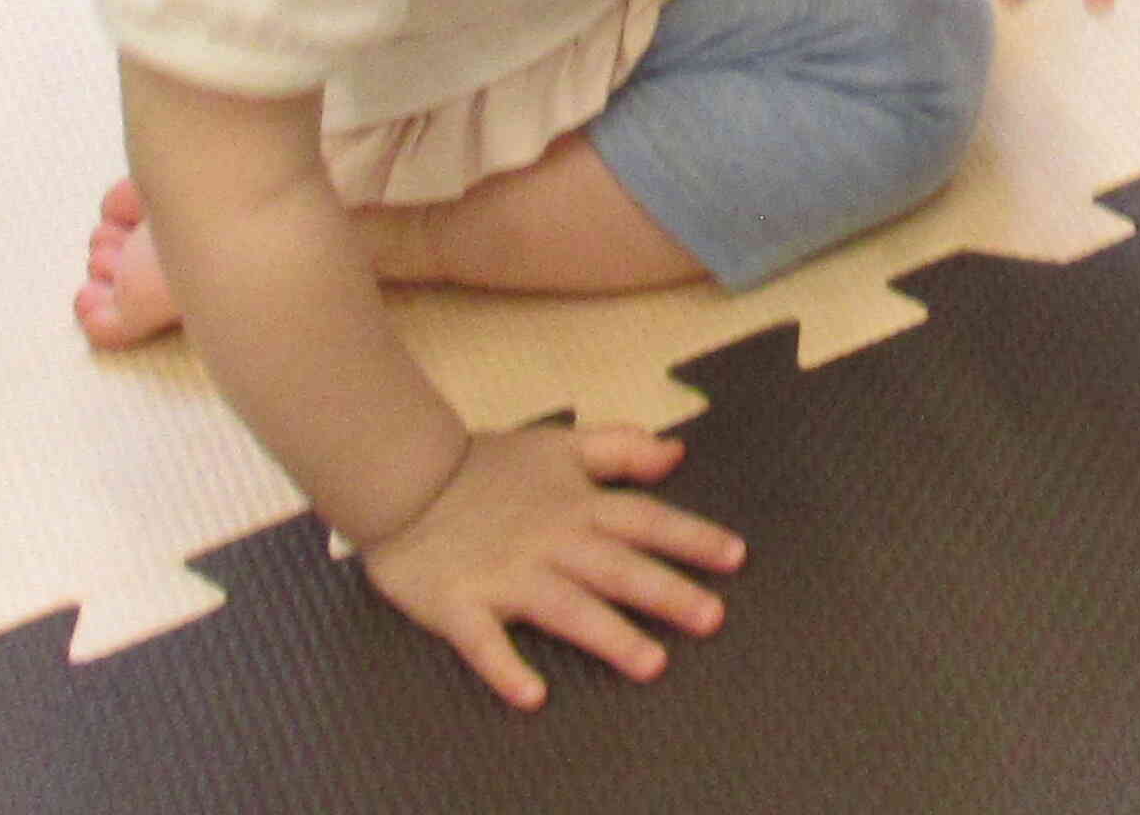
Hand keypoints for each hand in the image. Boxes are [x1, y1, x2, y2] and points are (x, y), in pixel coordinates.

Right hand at [362, 419, 743, 710]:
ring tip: (651, 664)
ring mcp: (505, 576)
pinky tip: (533, 695)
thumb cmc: (486, 465)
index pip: (644, 520)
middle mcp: (549, 542)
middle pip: (616, 568)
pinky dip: (505, 667)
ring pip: (566, 607)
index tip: (735, 557)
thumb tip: (676, 454)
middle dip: (666, 592)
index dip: (691, 536)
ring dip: (609, 635)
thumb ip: (619, 448)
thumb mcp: (560, 443)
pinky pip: (483, 642)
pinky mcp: (459, 605)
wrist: (404, 476)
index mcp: (575, 505)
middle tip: (711, 619)